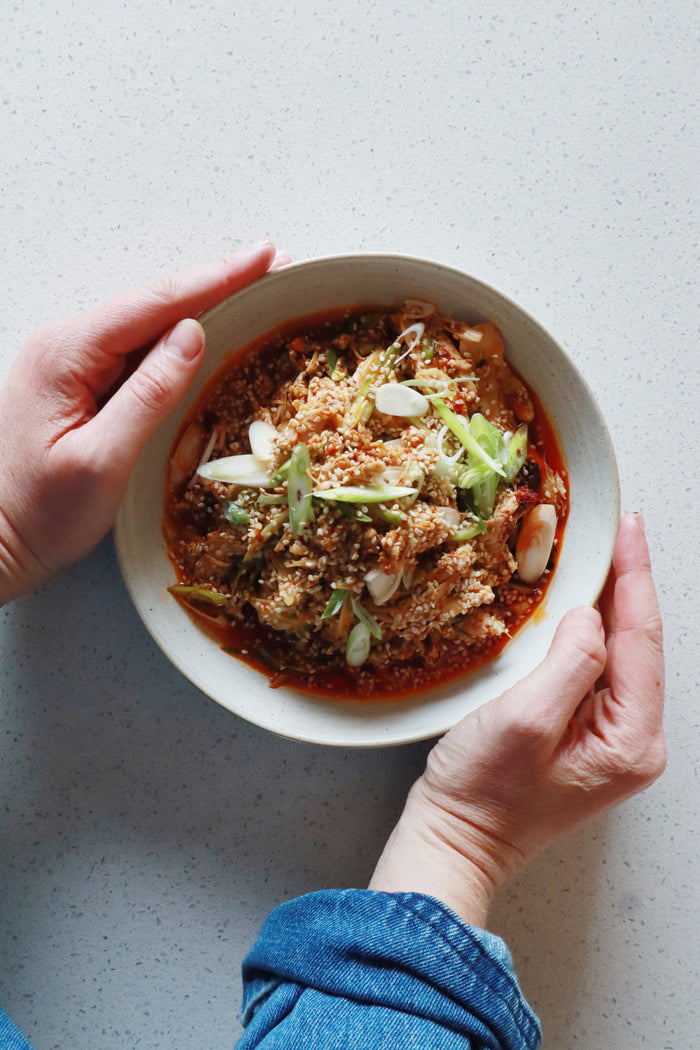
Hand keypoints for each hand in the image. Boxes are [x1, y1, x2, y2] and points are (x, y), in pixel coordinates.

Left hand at [0, 241, 285, 603]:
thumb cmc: (41, 513)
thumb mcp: (102, 460)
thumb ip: (148, 395)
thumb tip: (193, 336)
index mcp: (67, 354)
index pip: (154, 304)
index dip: (216, 278)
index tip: (265, 257)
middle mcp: (65, 345)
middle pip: (153, 302)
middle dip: (216, 282)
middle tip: (273, 265)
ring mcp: (70, 363)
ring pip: (147, 323)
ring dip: (201, 305)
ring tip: (252, 288)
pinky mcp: (78, 383)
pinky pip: (136, 348)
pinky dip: (178, 336)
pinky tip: (207, 328)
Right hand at [370, 513, 665, 925]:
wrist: (456, 840)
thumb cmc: (482, 792)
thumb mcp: (524, 719)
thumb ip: (570, 661)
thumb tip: (589, 617)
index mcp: (631, 740)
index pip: (642, 640)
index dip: (635, 577)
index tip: (628, 528)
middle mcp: (634, 741)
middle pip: (639, 645)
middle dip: (628, 585)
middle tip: (617, 530)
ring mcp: (612, 740)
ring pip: (621, 655)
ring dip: (610, 605)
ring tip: (602, 554)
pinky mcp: (587, 736)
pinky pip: (598, 672)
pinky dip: (590, 632)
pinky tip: (578, 604)